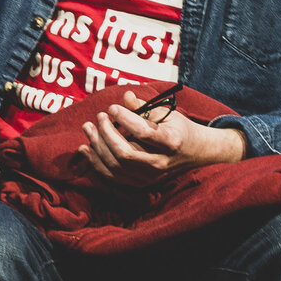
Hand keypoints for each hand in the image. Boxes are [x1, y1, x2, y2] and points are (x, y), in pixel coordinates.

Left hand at [75, 89, 246, 184]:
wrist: (194, 153)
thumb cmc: (178, 129)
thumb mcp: (166, 113)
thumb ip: (144, 107)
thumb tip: (124, 96)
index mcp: (170, 142)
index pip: (143, 132)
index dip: (124, 118)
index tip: (112, 108)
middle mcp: (160, 163)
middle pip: (125, 154)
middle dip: (106, 134)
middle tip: (99, 117)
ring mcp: (149, 177)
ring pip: (115, 167)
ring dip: (97, 147)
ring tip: (88, 128)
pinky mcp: (139, 183)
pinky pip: (112, 177)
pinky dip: (95, 163)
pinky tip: (85, 149)